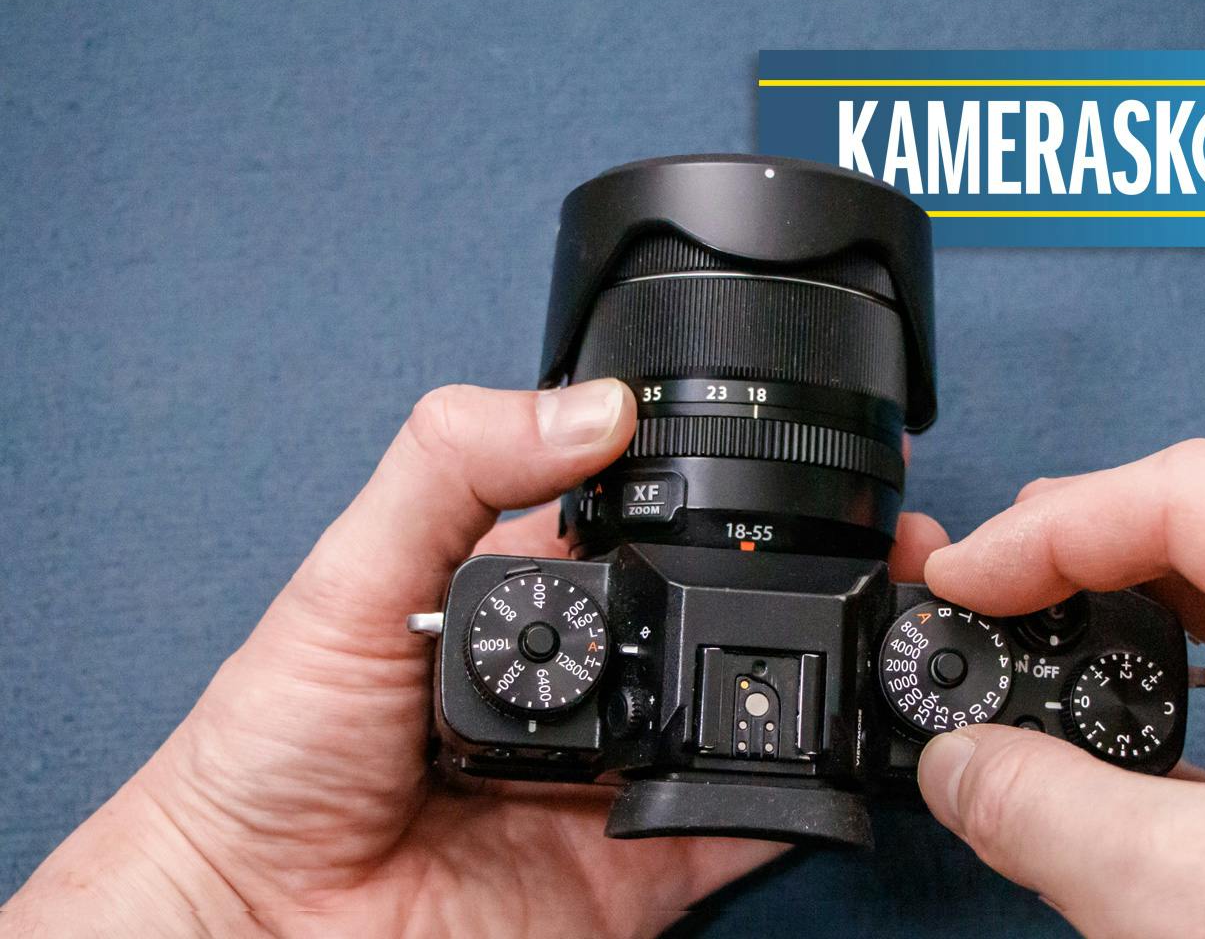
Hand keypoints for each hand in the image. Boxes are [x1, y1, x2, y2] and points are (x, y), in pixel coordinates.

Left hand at [2, 380, 947, 937]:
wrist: (254, 923)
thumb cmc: (268, 756)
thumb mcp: (350, 579)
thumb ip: (452, 471)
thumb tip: (592, 405)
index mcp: (521, 600)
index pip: (640, 529)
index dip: (716, 494)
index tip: (792, 461)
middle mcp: (580, 686)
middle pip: (707, 623)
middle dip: (787, 584)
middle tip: (861, 548)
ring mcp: (615, 779)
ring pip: (740, 720)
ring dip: (802, 680)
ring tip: (855, 628)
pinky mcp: (635, 871)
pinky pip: (738, 829)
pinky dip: (791, 800)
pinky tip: (823, 754)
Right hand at [916, 439, 1204, 937]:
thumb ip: (1051, 815)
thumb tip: (960, 767)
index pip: (1202, 498)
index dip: (1058, 529)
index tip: (967, 576)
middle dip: (1084, 556)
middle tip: (986, 586)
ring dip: (1124, 616)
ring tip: (1034, 626)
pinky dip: (1176, 691)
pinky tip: (1116, 717)